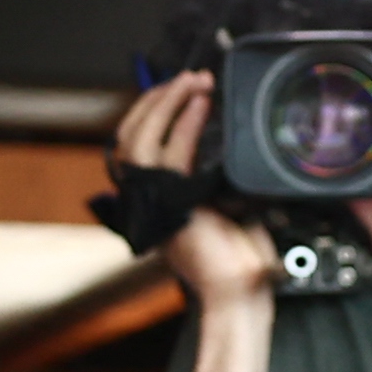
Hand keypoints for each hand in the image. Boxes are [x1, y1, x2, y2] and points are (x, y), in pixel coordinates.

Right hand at [108, 72, 273, 307]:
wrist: (241, 292)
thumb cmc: (240, 256)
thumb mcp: (226, 202)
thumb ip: (214, 172)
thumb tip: (221, 135)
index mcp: (155, 200)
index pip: (139, 144)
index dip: (153, 111)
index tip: (181, 88)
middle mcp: (147, 200)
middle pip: (130, 136)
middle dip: (159, 100)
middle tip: (189, 79)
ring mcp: (154, 202)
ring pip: (138, 139)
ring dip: (165, 104)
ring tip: (192, 83)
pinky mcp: (170, 204)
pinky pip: (169, 152)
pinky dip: (184, 123)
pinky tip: (201, 104)